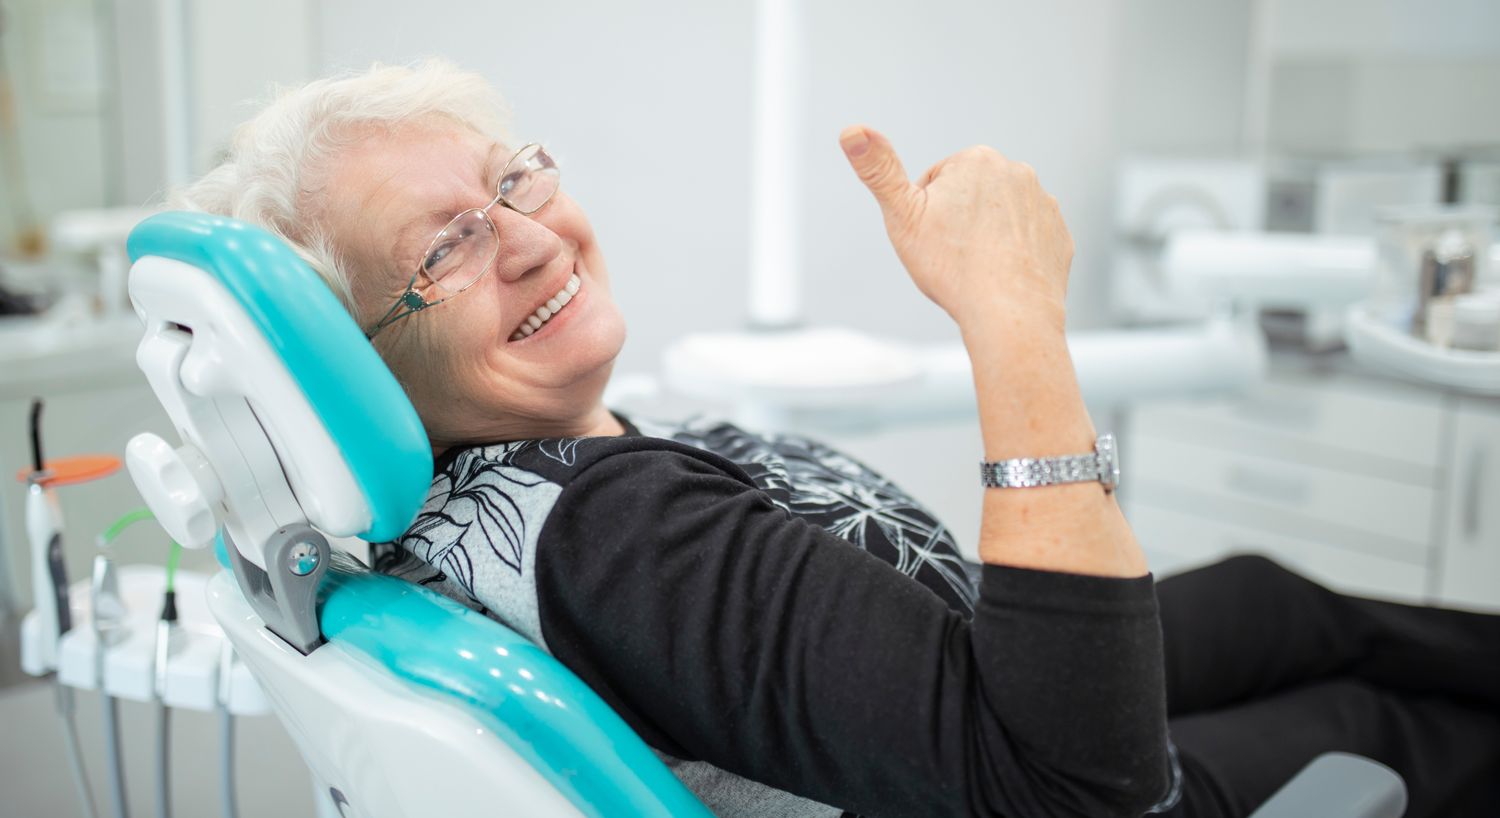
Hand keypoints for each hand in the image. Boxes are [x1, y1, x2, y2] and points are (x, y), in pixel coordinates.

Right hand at [839, 125, 1072, 333]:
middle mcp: (1017, 171)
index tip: (932, 238)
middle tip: (952, 255)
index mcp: (976, 159)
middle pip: (971, 197)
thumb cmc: (952, 266)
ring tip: (977, 267)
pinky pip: (1027, 240)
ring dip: (986, 237)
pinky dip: (1014, 255)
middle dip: (958, 221)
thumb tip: (852, 130)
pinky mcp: (1059, 235)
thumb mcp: (902, 215)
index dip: (926, 214)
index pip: (936, 183)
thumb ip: (877, 169)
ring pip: (1000, 218)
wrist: (1009, 312)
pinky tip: (1002, 276)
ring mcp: (1043, 204)